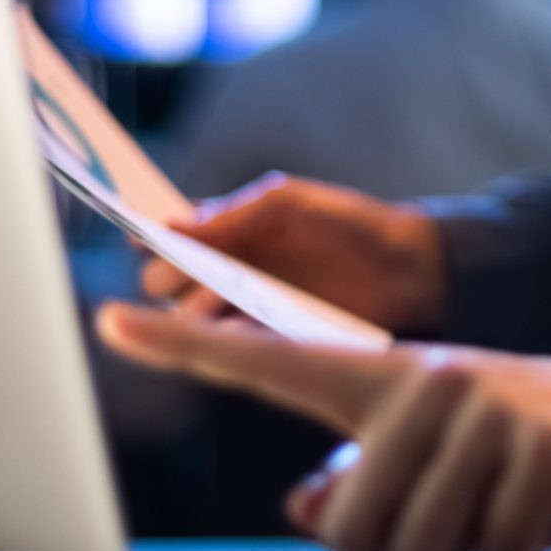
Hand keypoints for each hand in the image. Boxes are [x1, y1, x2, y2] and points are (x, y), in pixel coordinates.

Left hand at [94, 304, 550, 550]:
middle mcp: (429, 379)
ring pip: (419, 545)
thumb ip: (369, 479)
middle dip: (406, 543)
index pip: (275, 365)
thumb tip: (313, 508)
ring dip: (472, 545)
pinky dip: (528, 544)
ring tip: (515, 494)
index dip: (193, 348)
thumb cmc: (544, 448)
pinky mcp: (542, 448)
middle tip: (469, 505)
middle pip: (351, 525)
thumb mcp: (446, 461)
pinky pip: (496, 548)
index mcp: (394, 377)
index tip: (114, 317)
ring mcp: (485, 408)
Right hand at [142, 174, 448, 334]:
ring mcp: (249, 309)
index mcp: (230, 232)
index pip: (172, 238)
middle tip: (180, 275)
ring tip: (214, 301)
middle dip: (167, 277)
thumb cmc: (351, 224)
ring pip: (194, 318)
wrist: (413, 269)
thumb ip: (233, 214)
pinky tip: (229, 331)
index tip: (136, 236)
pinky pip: (231, 346)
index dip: (151, 238)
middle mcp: (231, 272)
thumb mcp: (290, 204)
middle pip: (171, 283)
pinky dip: (223, 339)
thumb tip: (172, 227)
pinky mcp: (272, 341)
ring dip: (193, 311)